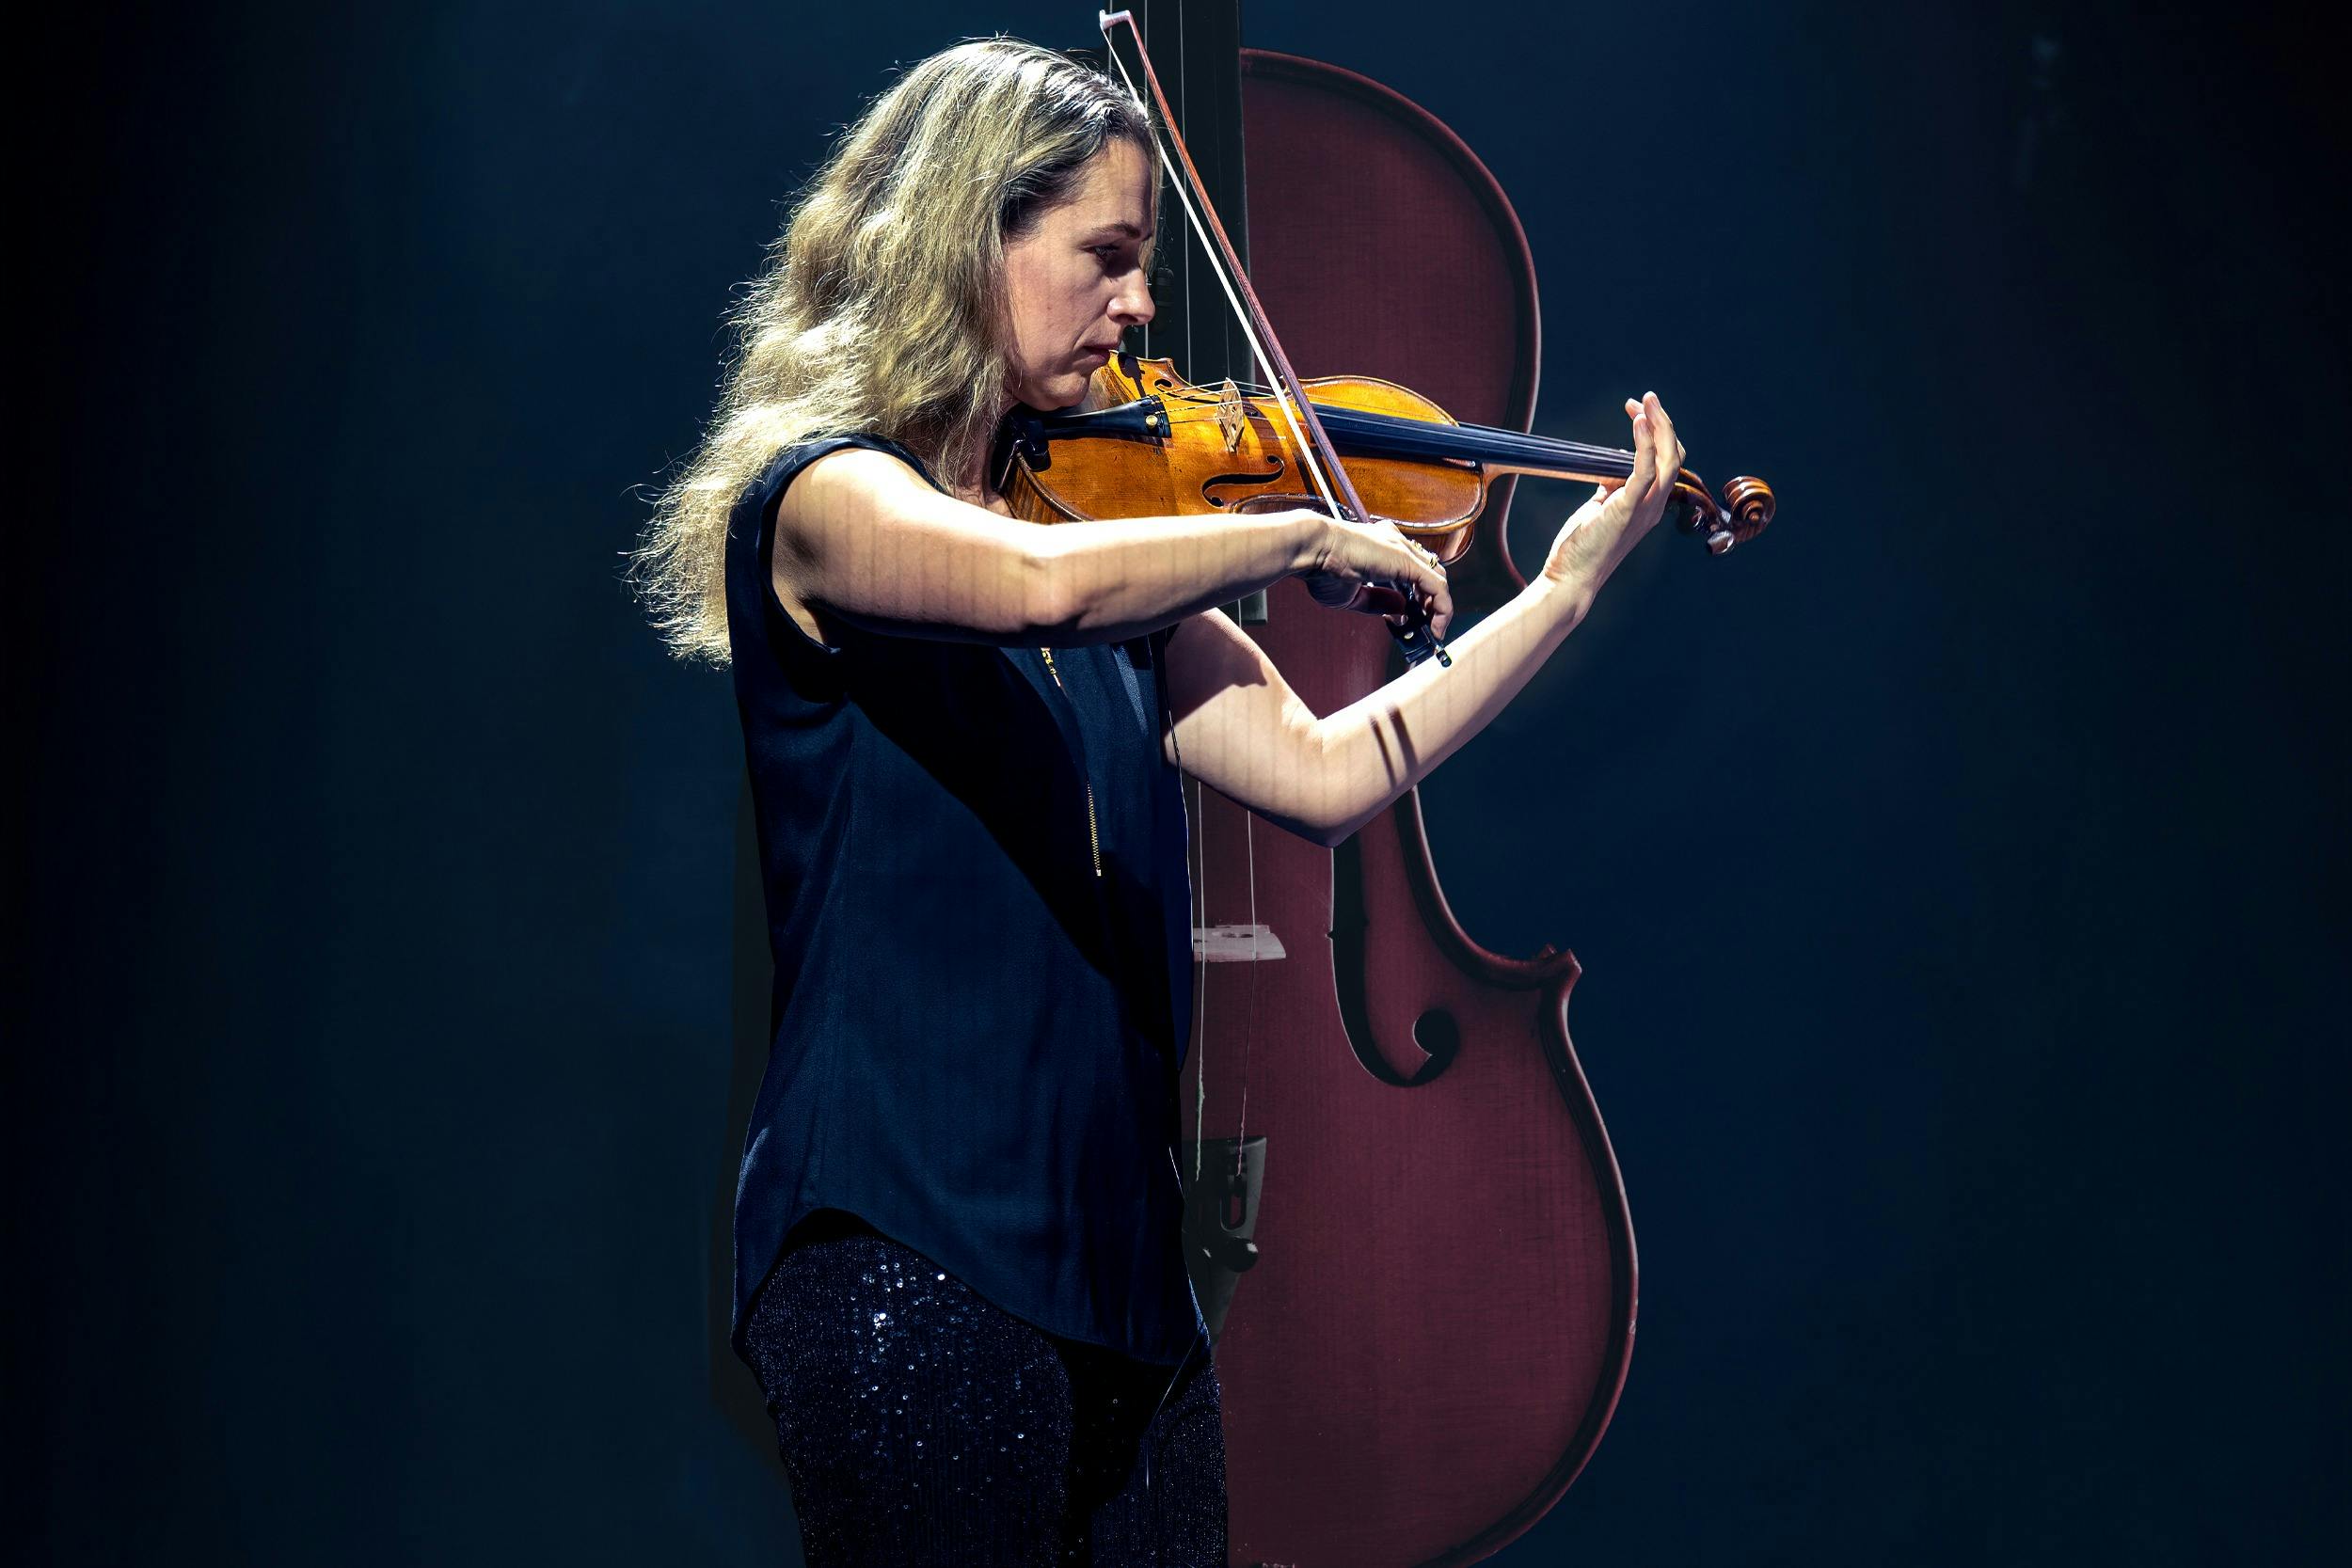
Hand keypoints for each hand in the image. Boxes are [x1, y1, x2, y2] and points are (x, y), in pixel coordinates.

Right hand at [1296, 512, 1453, 639]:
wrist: (1311, 549)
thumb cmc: (1320, 568)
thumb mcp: (1354, 595)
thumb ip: (1379, 602)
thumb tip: (1401, 611)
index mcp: (1384, 547)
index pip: (1413, 571)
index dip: (1417, 597)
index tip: (1409, 619)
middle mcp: (1398, 544)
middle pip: (1430, 575)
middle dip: (1431, 604)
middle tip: (1425, 628)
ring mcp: (1404, 550)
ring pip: (1437, 580)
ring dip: (1438, 609)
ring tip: (1431, 632)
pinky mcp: (1407, 560)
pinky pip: (1437, 587)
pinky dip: (1441, 609)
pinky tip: (1434, 628)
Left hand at [1542, 391, 1684, 596]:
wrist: (1570, 579)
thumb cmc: (1582, 547)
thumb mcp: (1601, 509)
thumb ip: (1611, 488)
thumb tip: (1611, 469)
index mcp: (1650, 506)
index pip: (1668, 462)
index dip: (1657, 433)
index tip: (1636, 411)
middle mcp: (1654, 506)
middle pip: (1675, 455)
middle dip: (1663, 422)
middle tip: (1646, 398)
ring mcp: (1644, 509)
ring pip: (1668, 460)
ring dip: (1659, 426)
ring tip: (1646, 401)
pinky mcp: (1627, 509)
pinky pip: (1645, 470)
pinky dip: (1644, 443)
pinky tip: (1638, 423)